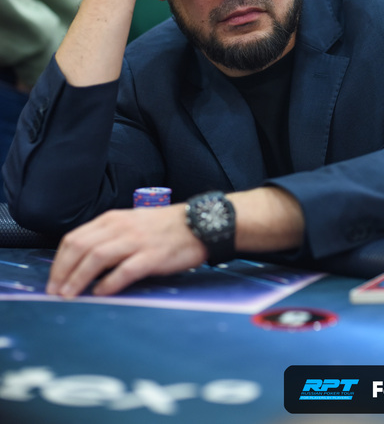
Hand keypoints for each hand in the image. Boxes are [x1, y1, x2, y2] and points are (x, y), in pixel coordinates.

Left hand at [46, 205, 207, 297]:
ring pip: (97, 257)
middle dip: (63, 272)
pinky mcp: (152, 256)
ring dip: (78, 279)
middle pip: (81, 248)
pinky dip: (109, 283)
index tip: (53, 279)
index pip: (75, 238)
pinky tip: (101, 293)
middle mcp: (121, 227)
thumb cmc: (164, 227)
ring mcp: (136, 241)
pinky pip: (124, 270)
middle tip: (55, 292)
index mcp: (112, 219)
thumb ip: (109, 237)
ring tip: (70, 295)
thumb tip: (83, 263)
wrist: (198, 223)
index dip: (59, 261)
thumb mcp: (131, 223)